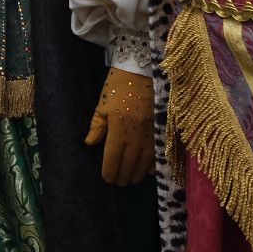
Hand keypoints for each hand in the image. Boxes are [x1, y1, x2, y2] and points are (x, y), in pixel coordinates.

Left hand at [84, 67, 155, 186]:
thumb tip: (90, 144)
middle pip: (129, 162)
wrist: (144, 69)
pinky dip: (153, 165)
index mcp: (118, 125)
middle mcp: (136, 131)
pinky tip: (148, 171)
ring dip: (137, 173)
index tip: (106, 178)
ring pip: (145, 161)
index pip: (113, 155)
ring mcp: (151, 131)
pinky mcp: (163, 129)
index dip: (109, 169)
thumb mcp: (103, 103)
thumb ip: (97, 125)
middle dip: (123, 175)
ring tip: (131, 179)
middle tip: (118, 182)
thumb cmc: (119, 84)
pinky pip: (158, 153)